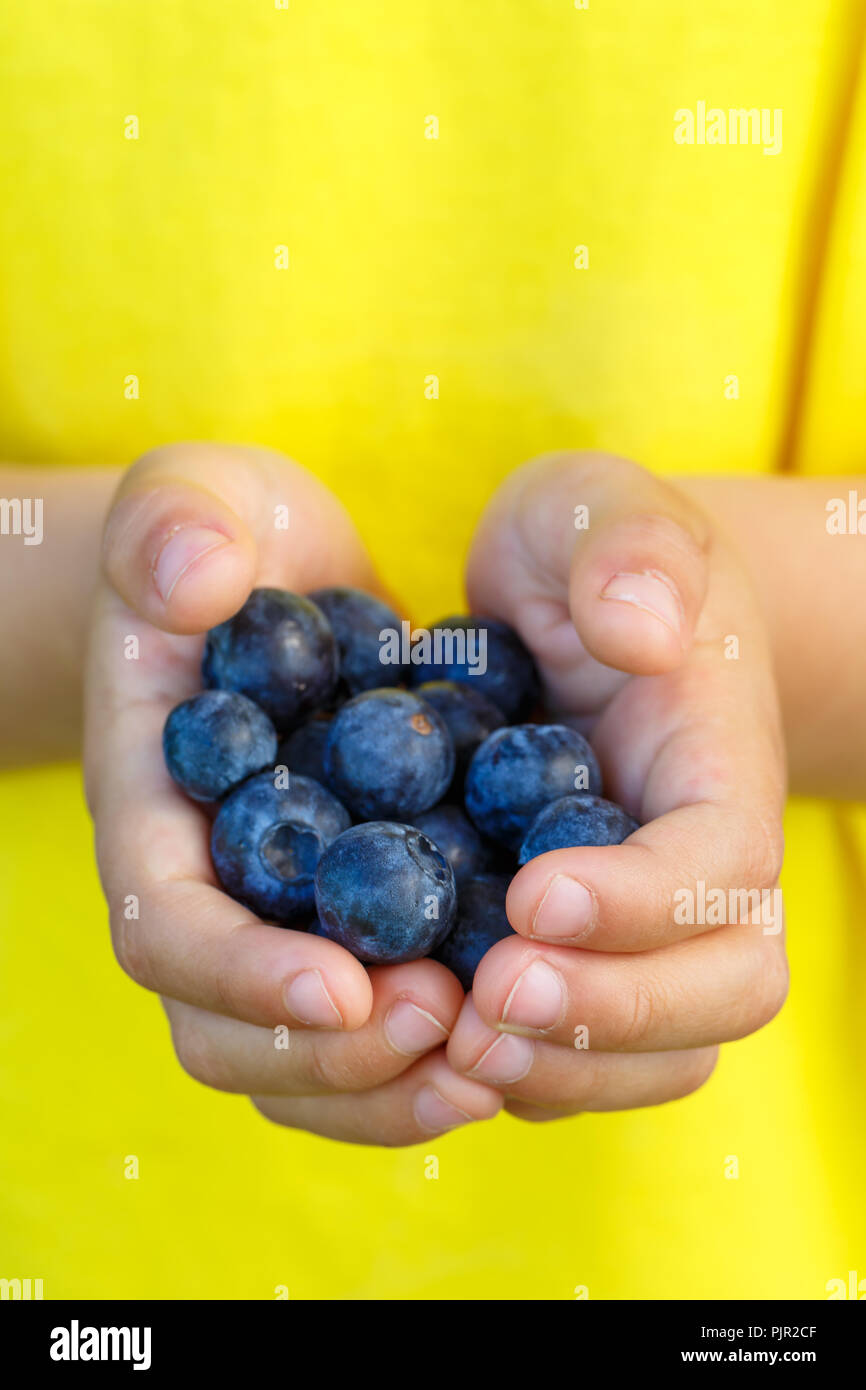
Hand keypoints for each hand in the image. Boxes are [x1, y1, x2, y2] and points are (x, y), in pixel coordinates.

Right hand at [84, 443, 500, 1143]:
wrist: (273, 576)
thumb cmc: (231, 531)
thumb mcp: (201, 498)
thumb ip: (179, 524)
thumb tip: (195, 576)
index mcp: (154, 805)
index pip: (166, 924)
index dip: (243, 973)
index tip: (348, 983)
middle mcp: (202, 887)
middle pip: (226, 1031)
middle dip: (335, 1056)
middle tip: (455, 1030)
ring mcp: (271, 918)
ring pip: (300, 1064)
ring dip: (391, 1085)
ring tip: (497, 1061)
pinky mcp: (345, 925)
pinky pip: (370, 1036)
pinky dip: (431, 1060)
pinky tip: (518, 1040)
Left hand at [446, 452, 787, 1119]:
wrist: (584, 612)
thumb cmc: (587, 551)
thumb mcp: (595, 509)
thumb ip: (625, 547)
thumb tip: (638, 630)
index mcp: (719, 761)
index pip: (724, 862)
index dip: (643, 899)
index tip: (533, 895)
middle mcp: (705, 863)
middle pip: (724, 990)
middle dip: (612, 1017)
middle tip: (487, 1003)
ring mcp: (655, 924)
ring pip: (665, 1051)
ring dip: (567, 1071)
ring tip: (453, 1046)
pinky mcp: (590, 955)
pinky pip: (588, 1055)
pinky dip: (524, 1072)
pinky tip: (429, 1043)